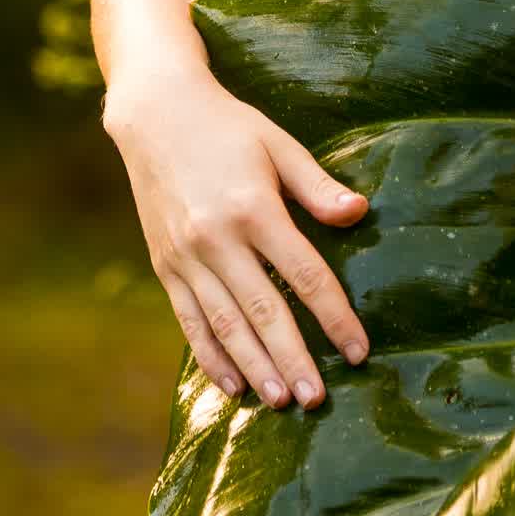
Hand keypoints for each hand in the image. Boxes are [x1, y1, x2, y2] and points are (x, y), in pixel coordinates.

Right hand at [105, 73, 370, 408]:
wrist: (155, 114)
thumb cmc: (228, 127)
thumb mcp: (278, 144)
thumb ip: (317, 186)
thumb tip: (359, 213)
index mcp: (253, 208)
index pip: (304, 274)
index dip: (334, 316)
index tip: (359, 350)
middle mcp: (216, 238)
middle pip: (263, 311)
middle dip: (292, 359)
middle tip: (317, 398)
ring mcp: (186, 256)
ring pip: (224, 324)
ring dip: (254, 366)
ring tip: (280, 401)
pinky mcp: (165, 266)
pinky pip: (189, 320)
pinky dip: (210, 356)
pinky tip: (233, 384)